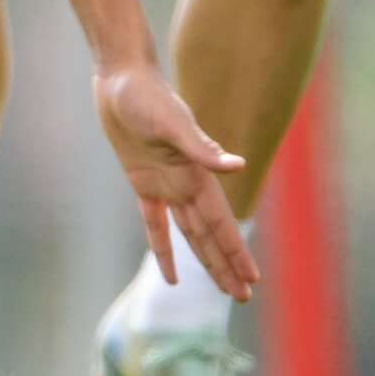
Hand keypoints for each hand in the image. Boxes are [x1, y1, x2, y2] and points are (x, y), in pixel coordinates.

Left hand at [93, 61, 256, 297]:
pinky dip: (163, 248)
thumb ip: (202, 147)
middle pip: (210, 234)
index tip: (253, 280)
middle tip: (243, 297)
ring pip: (190, 233)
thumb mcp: (171, 122)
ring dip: (205, 259)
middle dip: (226, 265)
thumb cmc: (147, 95)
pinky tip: (170, 274)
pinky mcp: (143, 181)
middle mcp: (187, 184)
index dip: (235, 252)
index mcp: (197, 174)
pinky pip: (155, 223)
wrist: (122, 78)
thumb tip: (237, 166)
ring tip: (221, 287)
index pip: (221, 223)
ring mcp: (166, 184)